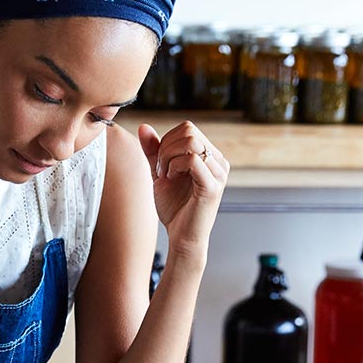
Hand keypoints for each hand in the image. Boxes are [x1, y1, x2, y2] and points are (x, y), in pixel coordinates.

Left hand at [137, 122, 227, 259]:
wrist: (181, 236)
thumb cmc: (174, 207)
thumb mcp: (160, 172)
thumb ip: (153, 150)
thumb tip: (144, 126)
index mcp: (210, 155)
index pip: (188, 127)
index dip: (167, 140)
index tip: (160, 164)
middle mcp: (219, 161)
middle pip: (189, 130)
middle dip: (166, 147)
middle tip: (160, 170)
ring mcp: (219, 173)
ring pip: (191, 142)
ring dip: (169, 156)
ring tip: (165, 175)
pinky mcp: (213, 186)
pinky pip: (193, 160)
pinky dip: (175, 166)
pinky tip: (171, 179)